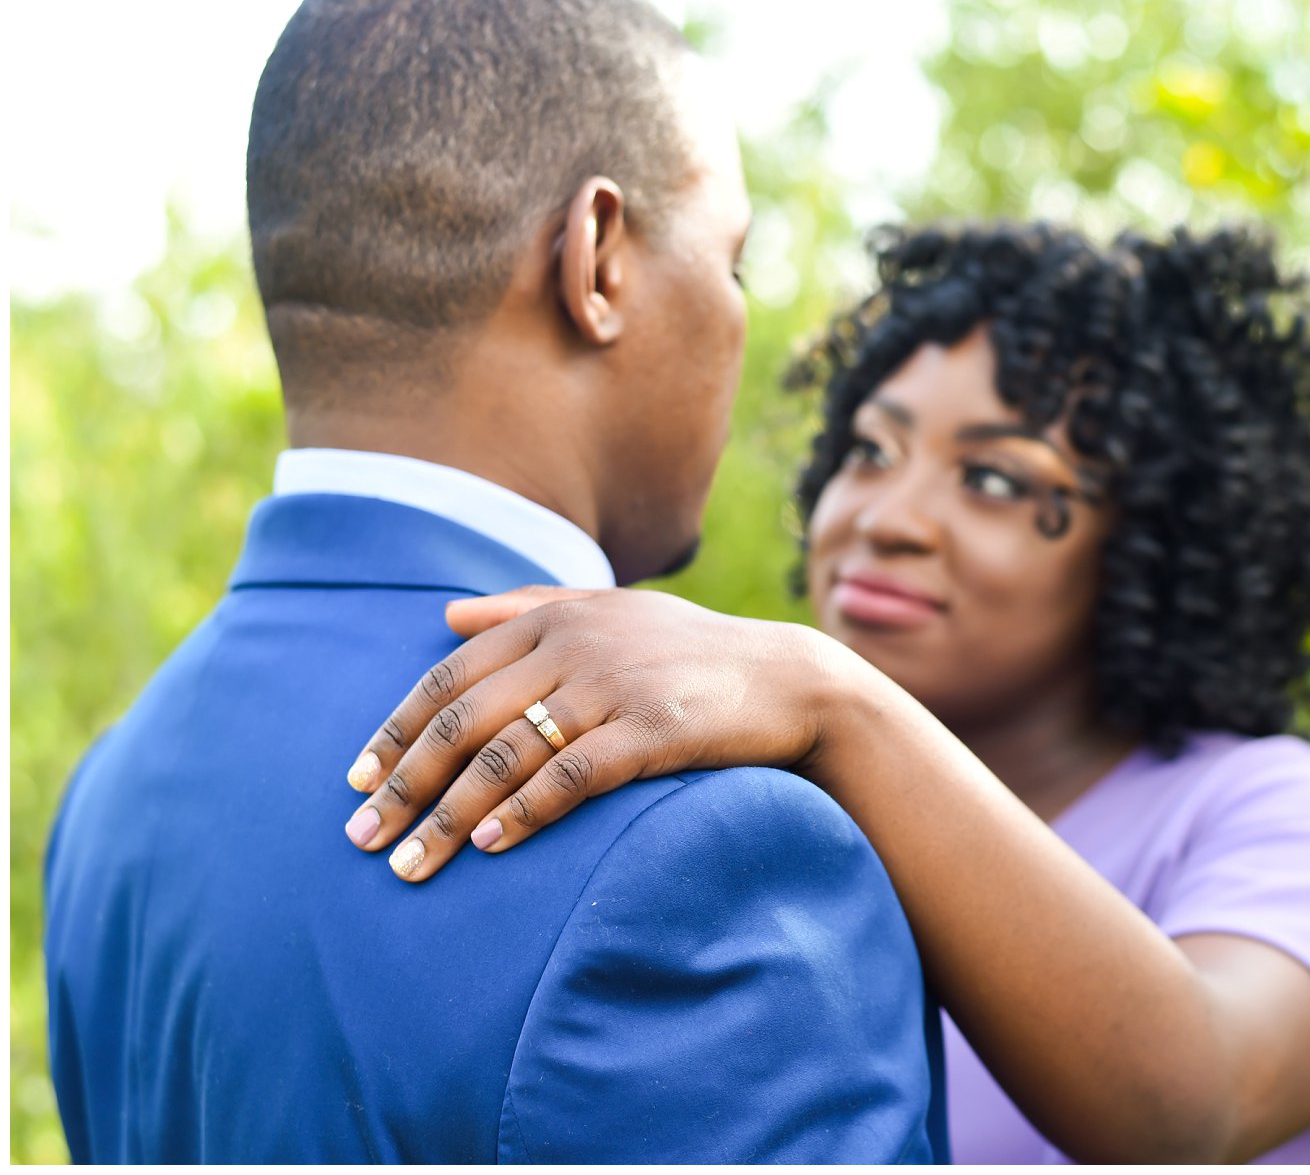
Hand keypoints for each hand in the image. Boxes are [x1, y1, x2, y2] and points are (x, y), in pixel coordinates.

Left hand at [341, 585, 836, 880]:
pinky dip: (524, 814)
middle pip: (462, 719)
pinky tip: (492, 848)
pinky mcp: (651, 731)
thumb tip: (446, 615)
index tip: (357, 782)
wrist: (789, 679)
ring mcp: (613, 687)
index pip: (449, 675)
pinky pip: (570, 778)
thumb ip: (528, 607)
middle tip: (363, 839)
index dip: (395, 730)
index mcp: (555, 617)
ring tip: (412, 866)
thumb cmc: (691, 651)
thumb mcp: (611, 611)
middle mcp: (575, 645)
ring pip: (505, 755)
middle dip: (403, 784)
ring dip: (449, 816)